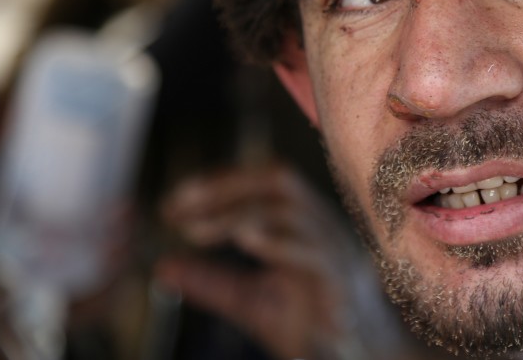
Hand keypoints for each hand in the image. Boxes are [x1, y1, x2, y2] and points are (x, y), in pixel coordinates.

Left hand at [157, 163, 407, 359]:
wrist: (360, 357)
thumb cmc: (311, 325)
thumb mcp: (252, 301)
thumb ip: (212, 282)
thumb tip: (162, 267)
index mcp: (305, 224)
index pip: (265, 181)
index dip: (220, 183)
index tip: (173, 203)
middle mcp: (323, 227)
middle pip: (280, 181)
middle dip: (225, 187)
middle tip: (178, 206)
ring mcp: (336, 251)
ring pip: (294, 211)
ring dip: (240, 214)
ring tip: (196, 230)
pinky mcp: (342, 284)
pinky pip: (314, 253)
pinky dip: (278, 242)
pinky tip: (247, 239)